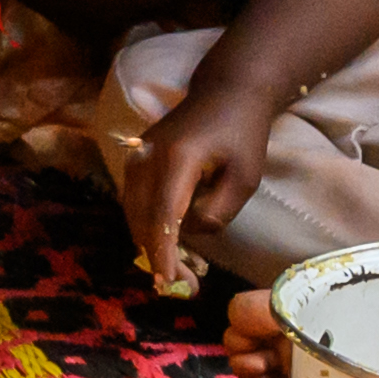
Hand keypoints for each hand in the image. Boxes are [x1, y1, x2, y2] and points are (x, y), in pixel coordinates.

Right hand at [119, 86, 273, 301]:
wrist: (225, 92)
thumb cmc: (242, 133)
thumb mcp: (245, 178)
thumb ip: (218, 211)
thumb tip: (190, 233)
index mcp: (177, 159)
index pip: (164, 215)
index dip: (163, 252)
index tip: (169, 282)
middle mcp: (146, 157)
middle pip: (141, 218)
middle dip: (158, 255)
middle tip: (184, 285)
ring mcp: (136, 157)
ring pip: (133, 213)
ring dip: (151, 242)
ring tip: (179, 268)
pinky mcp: (135, 160)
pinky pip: (135, 201)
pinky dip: (147, 225)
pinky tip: (168, 241)